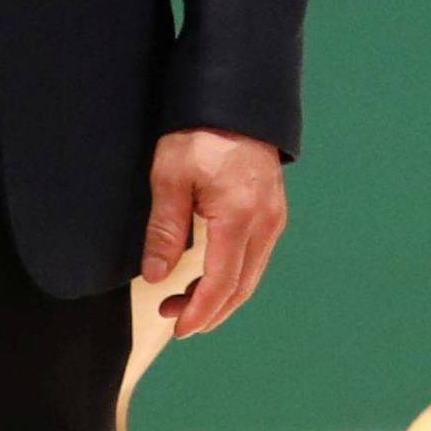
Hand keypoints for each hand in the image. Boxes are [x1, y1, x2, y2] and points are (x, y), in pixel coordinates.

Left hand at [141, 130, 288, 333]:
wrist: (235, 102)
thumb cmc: (200, 132)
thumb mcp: (170, 178)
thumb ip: (164, 231)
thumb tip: (156, 276)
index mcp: (239, 217)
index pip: (222, 284)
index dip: (200, 312)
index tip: (179, 329)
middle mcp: (265, 223)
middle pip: (241, 287)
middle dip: (209, 311)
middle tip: (175, 318)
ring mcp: (274, 218)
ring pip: (250, 275)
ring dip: (220, 296)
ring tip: (184, 300)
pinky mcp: (272, 212)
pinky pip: (255, 258)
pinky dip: (232, 276)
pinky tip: (208, 275)